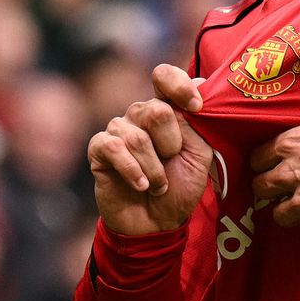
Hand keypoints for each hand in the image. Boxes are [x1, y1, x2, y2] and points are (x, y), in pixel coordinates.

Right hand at [87, 64, 211, 235]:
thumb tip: (198, 84)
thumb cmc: (180, 187)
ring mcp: (118, 129)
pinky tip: (142, 185)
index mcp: (166, 108)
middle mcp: (140, 113)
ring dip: (155, 168)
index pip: (164, 76)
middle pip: (156, 110)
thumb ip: (198, 123)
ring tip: (159, 185)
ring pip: (137, 137)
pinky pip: (114, 148)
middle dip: (171, 145)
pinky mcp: (99, 148)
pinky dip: (133, 171)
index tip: (197, 107)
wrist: (156, 224)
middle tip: (171, 163)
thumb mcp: (200, 156)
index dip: (180, 86)